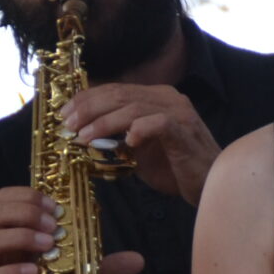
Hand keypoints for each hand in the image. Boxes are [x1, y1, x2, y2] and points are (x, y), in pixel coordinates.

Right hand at [0, 187, 147, 273]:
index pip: (5, 200)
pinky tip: (35, 272)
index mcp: (13, 236)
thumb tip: (138, 259)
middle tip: (52, 224)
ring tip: (48, 244)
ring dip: (20, 237)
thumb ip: (100, 267)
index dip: (28, 196)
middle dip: (25, 212)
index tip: (56, 206)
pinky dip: (11, 272)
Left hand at [58, 83, 219, 204]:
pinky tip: (126, 143)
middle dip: (89, 109)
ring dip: (104, 122)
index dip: (87, 99)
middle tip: (68, 125)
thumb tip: (84, 133)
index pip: (115, 89)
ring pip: (133, 107)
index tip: (64, 114)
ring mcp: (179, 113)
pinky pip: (158, 123)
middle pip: (120, 95)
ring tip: (84, 137)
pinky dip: (139, 130)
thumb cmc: (174, 168)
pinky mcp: (186, 130)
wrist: (209, 183)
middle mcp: (169, 98)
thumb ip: (119, 135)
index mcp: (157, 97)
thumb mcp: (140, 147)